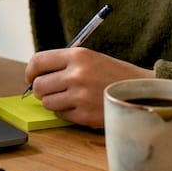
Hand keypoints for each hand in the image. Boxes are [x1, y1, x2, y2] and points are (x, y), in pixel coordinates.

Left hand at [23, 47, 152, 126]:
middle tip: (51, 90)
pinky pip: (61, 115)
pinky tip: (81, 106)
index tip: (31, 77)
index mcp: (77, 55)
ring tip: (69, 98)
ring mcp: (80, 96)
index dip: (30, 71)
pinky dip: (67, 112)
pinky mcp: (85, 115)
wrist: (141, 92)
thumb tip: (36, 75)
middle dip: (41, 90)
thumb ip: (64, 63)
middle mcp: (76, 74)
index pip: (38, 61)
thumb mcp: (91, 58)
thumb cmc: (114, 74)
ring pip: (47, 102)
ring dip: (54, 102)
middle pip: (39, 85)